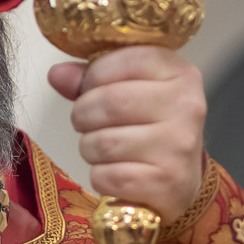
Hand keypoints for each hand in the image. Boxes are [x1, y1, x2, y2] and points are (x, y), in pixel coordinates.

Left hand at [49, 45, 206, 218]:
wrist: (183, 182)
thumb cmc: (153, 129)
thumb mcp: (133, 92)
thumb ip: (94, 79)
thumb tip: (57, 74)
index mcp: (180, 75)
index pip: (126, 60)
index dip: (95, 75)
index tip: (91, 88)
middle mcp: (185, 107)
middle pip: (110, 102)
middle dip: (83, 114)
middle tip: (87, 123)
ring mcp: (178, 147)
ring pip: (103, 143)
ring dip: (89, 148)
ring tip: (101, 149)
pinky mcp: (166, 182)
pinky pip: (107, 176)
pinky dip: (100, 177)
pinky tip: (113, 173)